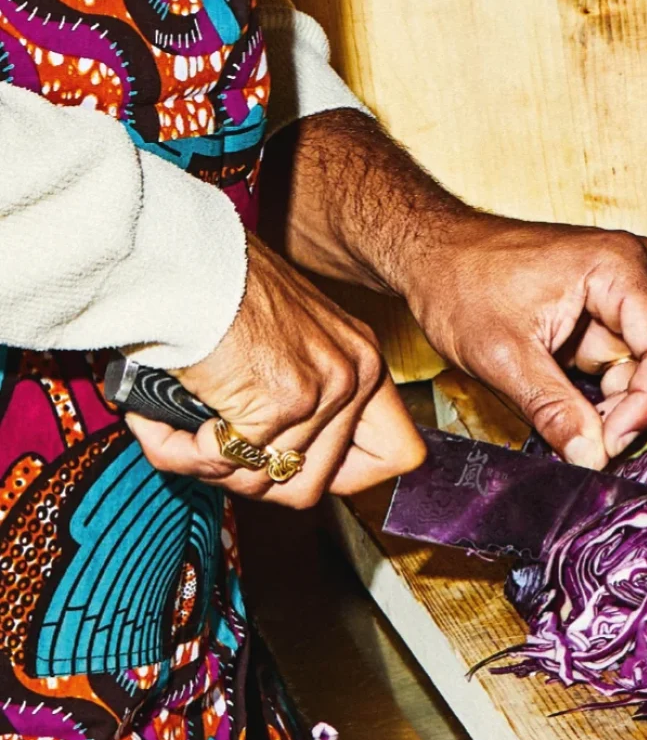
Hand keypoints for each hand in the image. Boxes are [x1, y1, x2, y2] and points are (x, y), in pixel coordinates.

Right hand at [125, 235, 424, 507]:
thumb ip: (302, 396)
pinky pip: (224, 464)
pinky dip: (180, 453)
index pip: (397, 455)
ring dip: (207, 466)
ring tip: (175, 432)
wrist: (175, 255)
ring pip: (265, 483)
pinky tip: (157, 423)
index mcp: (364, 360)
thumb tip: (285, 465)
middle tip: (214, 454)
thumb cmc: (212, 287)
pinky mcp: (280, 403)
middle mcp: (355, 375)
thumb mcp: (284, 338)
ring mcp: (322, 392)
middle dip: (253, 479)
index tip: (298, 470)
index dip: (347, 477)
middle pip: (315, 484)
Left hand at [261, 110, 646, 465]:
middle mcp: (642, 271)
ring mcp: (634, 290)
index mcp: (621, 268)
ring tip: (581, 419)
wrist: (434, 256)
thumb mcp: (501, 357)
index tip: (611, 445)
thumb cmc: (460, 285)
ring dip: (634, 402)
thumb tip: (593, 457)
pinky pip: (641, 364)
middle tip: (601, 436)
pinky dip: (619, 395)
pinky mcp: (618, 311)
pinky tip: (579, 405)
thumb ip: (552, 409)